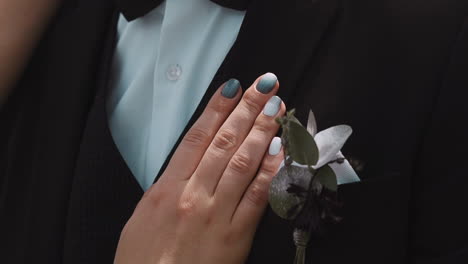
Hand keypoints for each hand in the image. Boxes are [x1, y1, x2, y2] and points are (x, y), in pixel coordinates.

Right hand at [114, 73, 285, 263]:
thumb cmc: (142, 262)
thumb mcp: (142, 216)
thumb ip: (166, 187)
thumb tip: (188, 164)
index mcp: (166, 189)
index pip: (197, 138)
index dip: (217, 109)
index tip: (233, 87)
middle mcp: (193, 195)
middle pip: (224, 143)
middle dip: (247, 111)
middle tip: (265, 87)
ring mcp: (216, 214)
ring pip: (243, 163)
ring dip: (262, 131)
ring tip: (277, 108)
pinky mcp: (236, 236)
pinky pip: (258, 196)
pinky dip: (271, 170)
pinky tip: (281, 149)